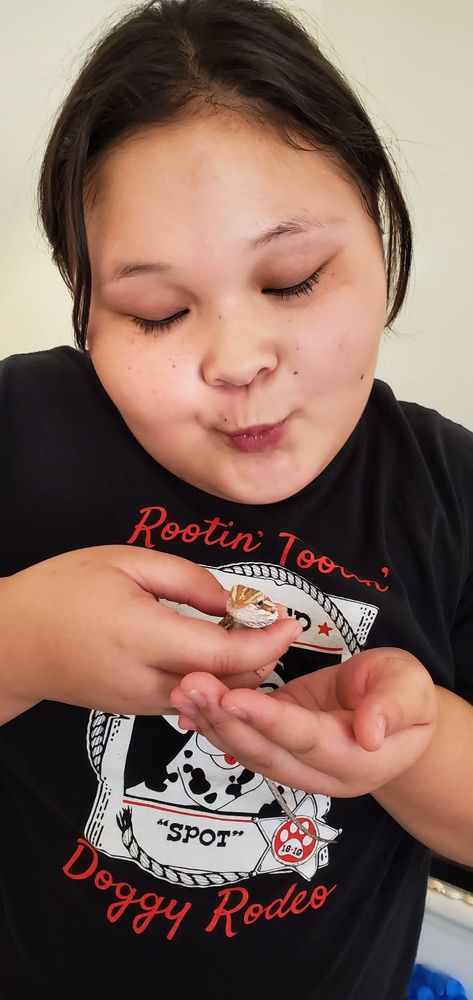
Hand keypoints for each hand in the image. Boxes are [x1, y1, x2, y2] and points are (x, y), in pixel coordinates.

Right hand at [0, 546, 299, 721]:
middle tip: (274, 624)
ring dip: (240, 672)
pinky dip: (214, 680)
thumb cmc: (62, 591)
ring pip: (213, 698)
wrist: (11, 642)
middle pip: (228, 685)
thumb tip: (234, 602)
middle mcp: (147, 681)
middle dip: (262, 659)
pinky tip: (215, 650)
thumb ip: (187, 580)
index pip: (226, 654)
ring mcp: (141, 703)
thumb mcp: (125, 562)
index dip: (267, 641)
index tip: (291, 621)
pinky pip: (190, 700)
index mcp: (144, 638)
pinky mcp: (136, 710)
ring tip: (248, 633)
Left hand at [170, 648, 437, 796]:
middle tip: (191, 686)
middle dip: (225, 721)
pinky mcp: (276, 744)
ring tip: (182, 690)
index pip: (307, 740)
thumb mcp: (410, 690)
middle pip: (266, 752)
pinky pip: (242, 738)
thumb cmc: (404, 694)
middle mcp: (319, 773)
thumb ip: (393, 708)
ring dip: (211, 722)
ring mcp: (294, 764)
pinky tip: (187, 702)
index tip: (234, 699)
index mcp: (356, 761)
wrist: (393, 710)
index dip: (270, 722)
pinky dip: (213, 722)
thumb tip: (369, 733)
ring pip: (247, 750)